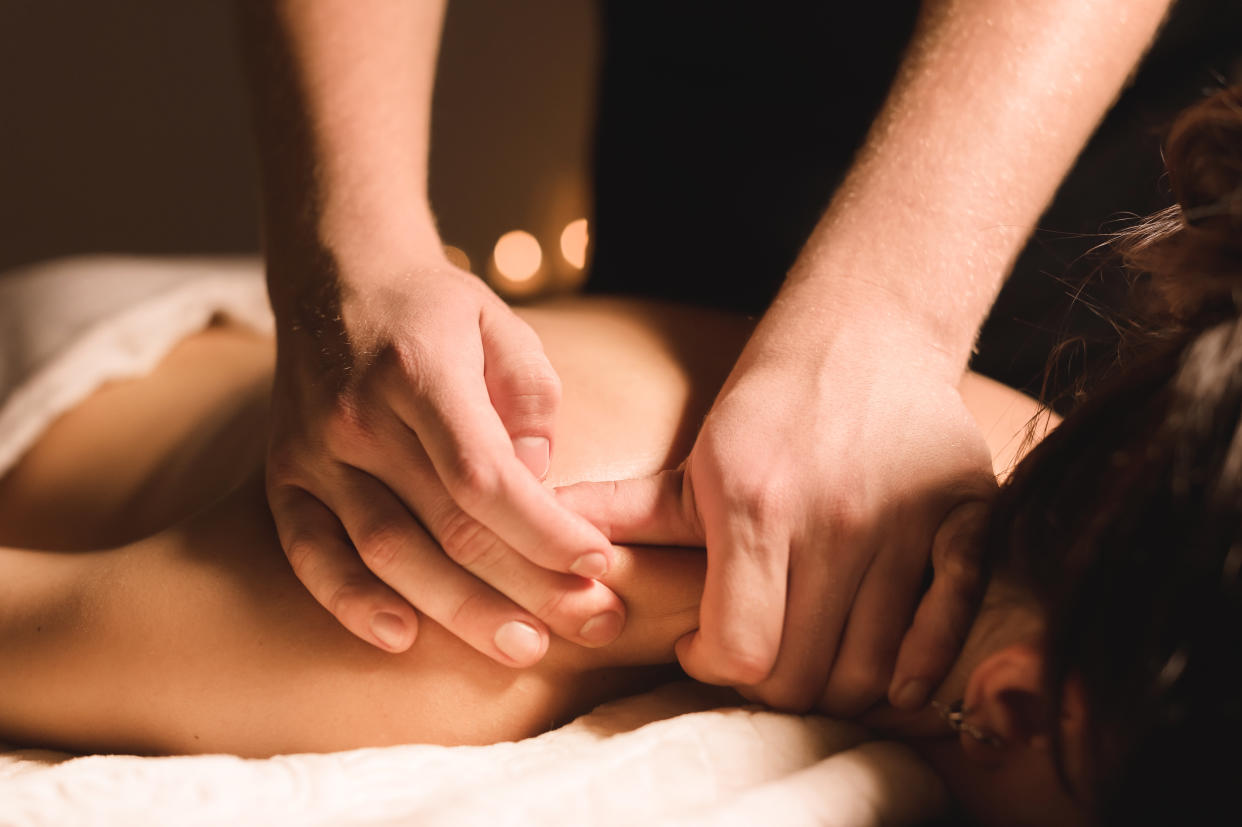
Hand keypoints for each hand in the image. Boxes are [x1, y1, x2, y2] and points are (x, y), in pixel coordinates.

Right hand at [265, 254, 624, 666]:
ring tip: (521, 646)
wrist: (333, 278)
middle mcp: (356, 416)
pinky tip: (401, 638)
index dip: (543, 530)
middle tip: (589, 622)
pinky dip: (350, 601)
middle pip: (446, 525)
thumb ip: (532, 399)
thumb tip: (537, 482)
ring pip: (387, 552)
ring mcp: (313, 451)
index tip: (598, 561)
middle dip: (526, 585)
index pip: (484, 476)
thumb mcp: (502, 325)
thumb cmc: (434, 308)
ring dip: (458, 610)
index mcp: (418, 371)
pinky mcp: (283, 476)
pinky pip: (309, 552)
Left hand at [558, 306, 995, 713]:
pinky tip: (892, 670)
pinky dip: (922, 663)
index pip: (739, 651)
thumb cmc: (768, 404)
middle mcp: (835, 520)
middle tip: (759, 651)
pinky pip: (951, 621)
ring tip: (811, 649)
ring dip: (836, 681)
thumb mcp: (694, 461)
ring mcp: (907, 522)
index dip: (713, 666)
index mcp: (755, 507)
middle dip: (768, 681)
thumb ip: (623, 513)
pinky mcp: (967, 516)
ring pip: (872, 667)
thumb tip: (544, 531)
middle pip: (804, 674)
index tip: (706, 645)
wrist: (865, 328)